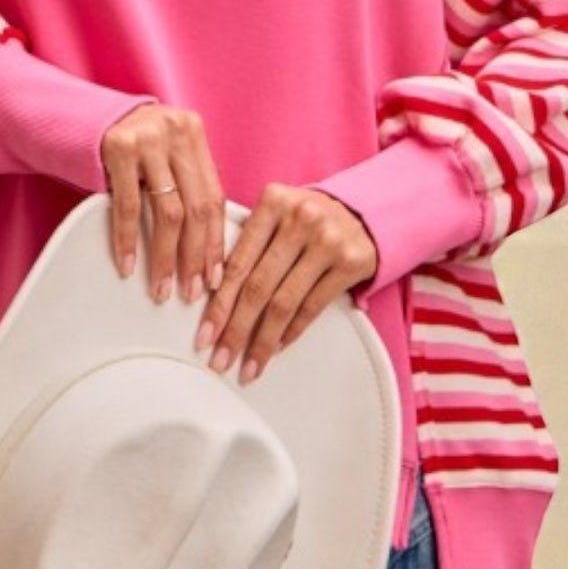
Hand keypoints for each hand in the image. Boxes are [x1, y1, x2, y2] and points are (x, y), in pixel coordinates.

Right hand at [99, 102, 228, 302]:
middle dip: (194, 257)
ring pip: (169, 212)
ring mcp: (149, 138)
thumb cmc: (130, 143)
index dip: (216, 241)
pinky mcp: (118, 148)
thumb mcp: (164, 152)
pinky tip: (127, 264)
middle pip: (196, 207)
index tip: (213, 276)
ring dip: (165, 256)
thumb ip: (185, 181)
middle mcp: (177, 132)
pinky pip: (129, 206)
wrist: (83, 116)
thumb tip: (207, 246)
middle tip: (189, 291)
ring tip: (161, 286)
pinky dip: (128, 240)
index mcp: (194, 133)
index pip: (214, 196)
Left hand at [193, 185, 378, 383]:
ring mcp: (328, 240)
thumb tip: (211, 293)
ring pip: (285, 302)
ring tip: (248, 366)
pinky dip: (292, 331)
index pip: (238, 262)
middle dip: (235, 330)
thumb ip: (248, 241)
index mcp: (273, 202)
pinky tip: (277, 347)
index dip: (218, 304)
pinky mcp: (351, 262)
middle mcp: (300, 218)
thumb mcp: (277, 215)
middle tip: (220, 359)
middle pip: (258, 286)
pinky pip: (313, 306)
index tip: (204, 335)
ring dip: (263, 341)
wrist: (363, 212)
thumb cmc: (307, 218)